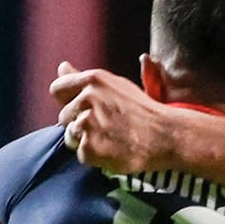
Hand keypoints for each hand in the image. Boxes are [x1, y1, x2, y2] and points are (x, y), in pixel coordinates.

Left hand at [51, 64, 180, 175]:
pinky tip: (113, 150)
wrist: (166, 136)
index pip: (57, 89)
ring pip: (71, 136)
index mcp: (93, 79)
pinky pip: (81, 154)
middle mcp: (87, 98)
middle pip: (63, 116)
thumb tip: (61, 67)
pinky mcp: (89, 147)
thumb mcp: (114, 86)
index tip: (83, 109)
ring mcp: (87, 123)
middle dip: (79, 124)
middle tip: (106, 127)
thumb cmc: (142, 111)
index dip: (68, 101)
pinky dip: (95, 156)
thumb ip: (82, 78)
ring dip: (86, 141)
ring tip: (110, 138)